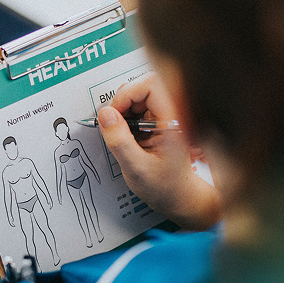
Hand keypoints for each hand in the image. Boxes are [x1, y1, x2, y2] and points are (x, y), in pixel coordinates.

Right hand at [97, 74, 220, 229]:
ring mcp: (164, 115)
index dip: (127, 94)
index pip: (151, 85)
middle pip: (142, 85)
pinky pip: (137, 106)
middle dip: (123, 102)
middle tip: (115, 125)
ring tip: (123, 134)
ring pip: (137, 94)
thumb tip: (105, 114)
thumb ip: (119, 141)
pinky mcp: (156, 120)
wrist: (178, 197)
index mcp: (173, 121)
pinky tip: (127, 136)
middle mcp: (171, 114)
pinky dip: (125, 117)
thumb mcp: (136, 168)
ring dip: (123, 110)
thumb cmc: (164, 187)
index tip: (114, 114)